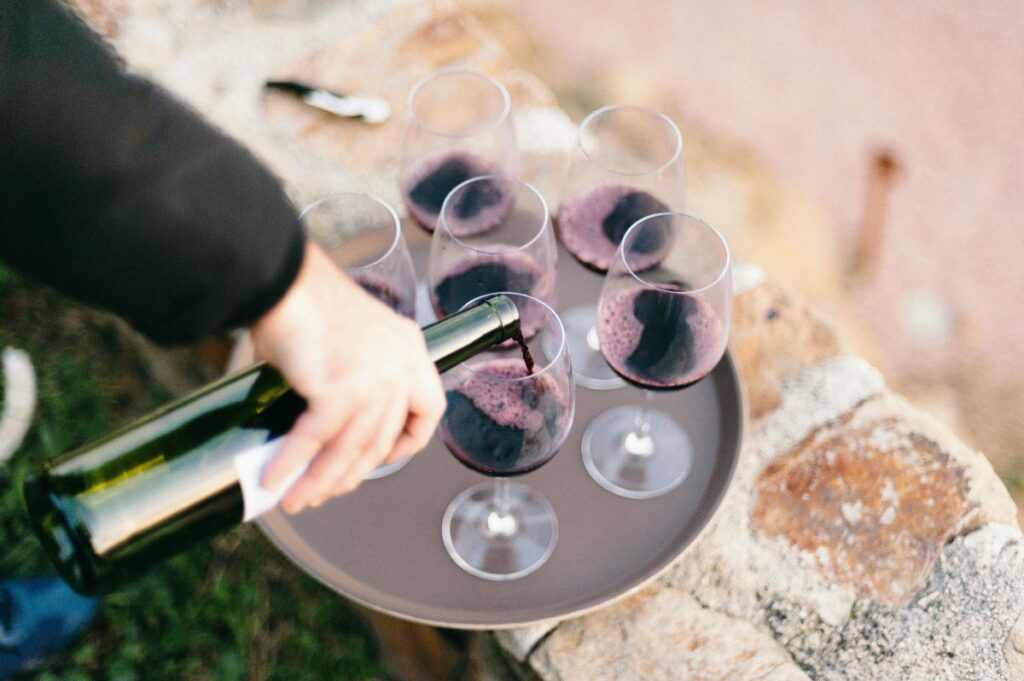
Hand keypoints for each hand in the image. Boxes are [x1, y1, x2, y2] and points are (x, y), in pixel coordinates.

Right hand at [251, 242, 444, 512]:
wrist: (282, 278)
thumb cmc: (305, 301)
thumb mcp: (350, 339)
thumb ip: (352, 375)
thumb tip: (322, 426)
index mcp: (410, 348)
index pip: (428, 409)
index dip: (407, 442)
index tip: (382, 457)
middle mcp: (401, 366)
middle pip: (384, 439)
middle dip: (353, 472)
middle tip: (325, 490)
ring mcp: (374, 380)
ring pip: (350, 449)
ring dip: (320, 481)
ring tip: (297, 500)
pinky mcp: (341, 391)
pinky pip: (315, 442)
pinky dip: (291, 466)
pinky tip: (274, 482)